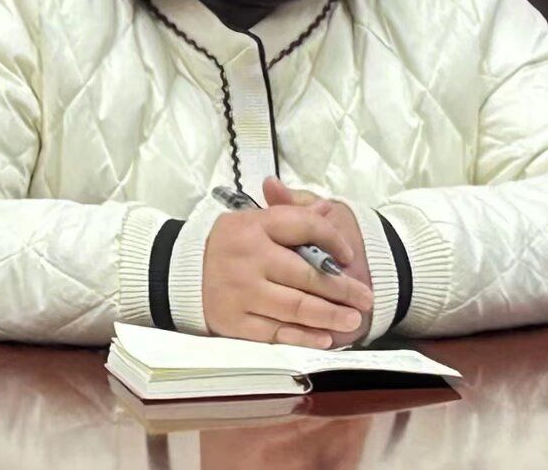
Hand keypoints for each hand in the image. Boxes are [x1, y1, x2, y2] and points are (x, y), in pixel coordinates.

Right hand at [202, 193, 372, 349]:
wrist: (180, 272)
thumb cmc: (228, 244)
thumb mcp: (254, 219)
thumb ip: (291, 212)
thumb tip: (327, 209)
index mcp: (255, 226)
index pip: (304, 227)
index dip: (333, 239)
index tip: (350, 255)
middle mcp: (249, 258)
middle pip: (306, 274)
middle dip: (342, 288)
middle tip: (366, 297)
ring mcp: (242, 292)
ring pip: (295, 307)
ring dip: (329, 316)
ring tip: (353, 320)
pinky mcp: (234, 322)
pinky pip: (276, 333)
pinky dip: (302, 337)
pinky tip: (324, 338)